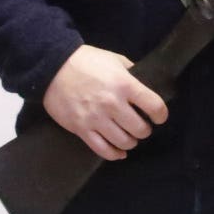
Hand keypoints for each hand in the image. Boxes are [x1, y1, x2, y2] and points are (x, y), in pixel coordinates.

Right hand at [45, 45, 167, 160]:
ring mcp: (97, 119)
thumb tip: (145, 84)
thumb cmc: (85, 61)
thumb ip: (131, 72)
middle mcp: (113, 104)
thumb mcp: (114, 59)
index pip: (154, 106)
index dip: (161, 115)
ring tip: (129, 137)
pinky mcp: (82, 129)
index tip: (159, 117)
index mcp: (124, 85)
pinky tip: (119, 152)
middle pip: (140, 129)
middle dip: (144, 130)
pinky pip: (103, 150)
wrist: (52, 67)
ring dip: (131, 142)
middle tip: (141, 126)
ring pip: (124, 142)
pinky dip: (115, 154)